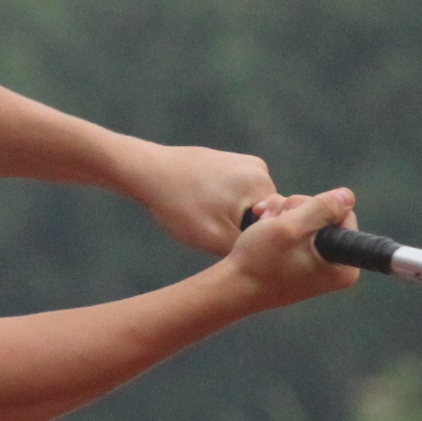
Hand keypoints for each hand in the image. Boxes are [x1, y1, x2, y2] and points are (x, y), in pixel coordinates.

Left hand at [121, 142, 280, 255]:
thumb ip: (249, 249)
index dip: (249, 240)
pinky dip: (220, 203)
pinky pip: (235, 194)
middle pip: (261, 216)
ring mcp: (245, 162)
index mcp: (264, 183)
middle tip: (210, 228)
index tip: (221, 238)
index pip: (272, 226)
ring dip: (228, 217)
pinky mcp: (230, 161)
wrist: (147, 172)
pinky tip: (198, 203)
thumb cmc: (179, 206)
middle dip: (239, 228)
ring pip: (246, 207)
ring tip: (202, 214)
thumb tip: (274, 259)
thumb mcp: (216, 238)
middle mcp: (260, 169)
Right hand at [225, 190, 362, 308]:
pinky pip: (299, 232)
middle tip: (272, 218)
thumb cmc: (259, 261)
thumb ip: (322, 209)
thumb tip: (348, 196)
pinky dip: (281, 224)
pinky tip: (264, 225)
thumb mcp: (291, 228)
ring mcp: (318, 265)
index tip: (290, 217)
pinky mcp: (303, 262)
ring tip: (264, 223)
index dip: (315, 206)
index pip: (344, 215)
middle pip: (326, 216)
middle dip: (297, 210)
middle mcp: (335, 268)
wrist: (231, 286)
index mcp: (342, 267)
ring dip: (284, 214)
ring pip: (309, 220)